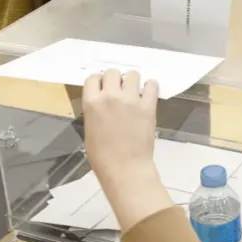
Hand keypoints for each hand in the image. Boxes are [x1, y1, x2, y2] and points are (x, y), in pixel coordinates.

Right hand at [83, 71, 170, 232]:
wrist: (125, 169)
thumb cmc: (102, 157)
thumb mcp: (89, 131)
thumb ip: (95, 112)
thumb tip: (102, 103)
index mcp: (92, 103)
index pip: (93, 78)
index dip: (98, 82)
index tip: (102, 88)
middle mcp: (110, 96)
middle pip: (112, 72)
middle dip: (115, 79)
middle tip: (119, 90)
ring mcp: (131, 100)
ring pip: (133, 74)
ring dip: (132, 81)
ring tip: (134, 92)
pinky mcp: (148, 106)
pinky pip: (152, 85)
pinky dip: (150, 87)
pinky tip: (148, 94)